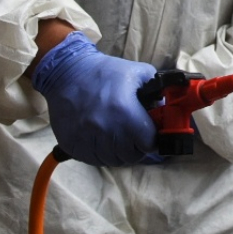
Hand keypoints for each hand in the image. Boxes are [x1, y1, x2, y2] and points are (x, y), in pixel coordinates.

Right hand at [30, 32, 158, 165]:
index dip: (153, 140)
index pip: (148, 143)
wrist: (66, 73)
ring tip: (119, 139)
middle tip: (136, 138)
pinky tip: (103, 142)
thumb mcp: (138, 73)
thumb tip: (166, 108)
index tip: (151, 135)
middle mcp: (105, 129)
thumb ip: (158, 91)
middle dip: (137, 147)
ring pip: (112, 160)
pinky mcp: (72, 144)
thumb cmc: (104, 72)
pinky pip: (93, 160)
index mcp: (124, 112)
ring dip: (119, 153)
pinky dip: (101, 155)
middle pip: (131, 155)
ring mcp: (86, 139)